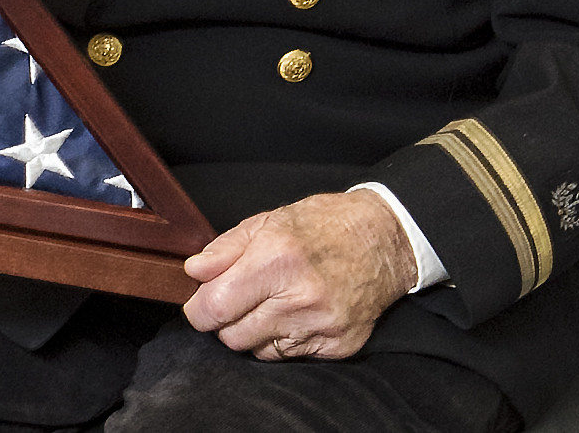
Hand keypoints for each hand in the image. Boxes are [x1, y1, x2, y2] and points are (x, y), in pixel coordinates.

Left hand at [182, 191, 415, 359]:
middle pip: (232, 335)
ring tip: (269, 303)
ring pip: (257, 350)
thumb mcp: (268, 221)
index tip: (199, 303)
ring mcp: (321, 326)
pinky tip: (294, 314)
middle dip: (225, 321)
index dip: (198, 309)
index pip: (216, 306)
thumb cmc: (324, 225)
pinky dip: (281, 340)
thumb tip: (194, 273)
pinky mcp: (337, 346)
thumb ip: (225, 249)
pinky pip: (288, 357)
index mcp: (276, 259)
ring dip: (252, 332)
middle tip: (237, 299)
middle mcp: (299, 297)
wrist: (384, 240)